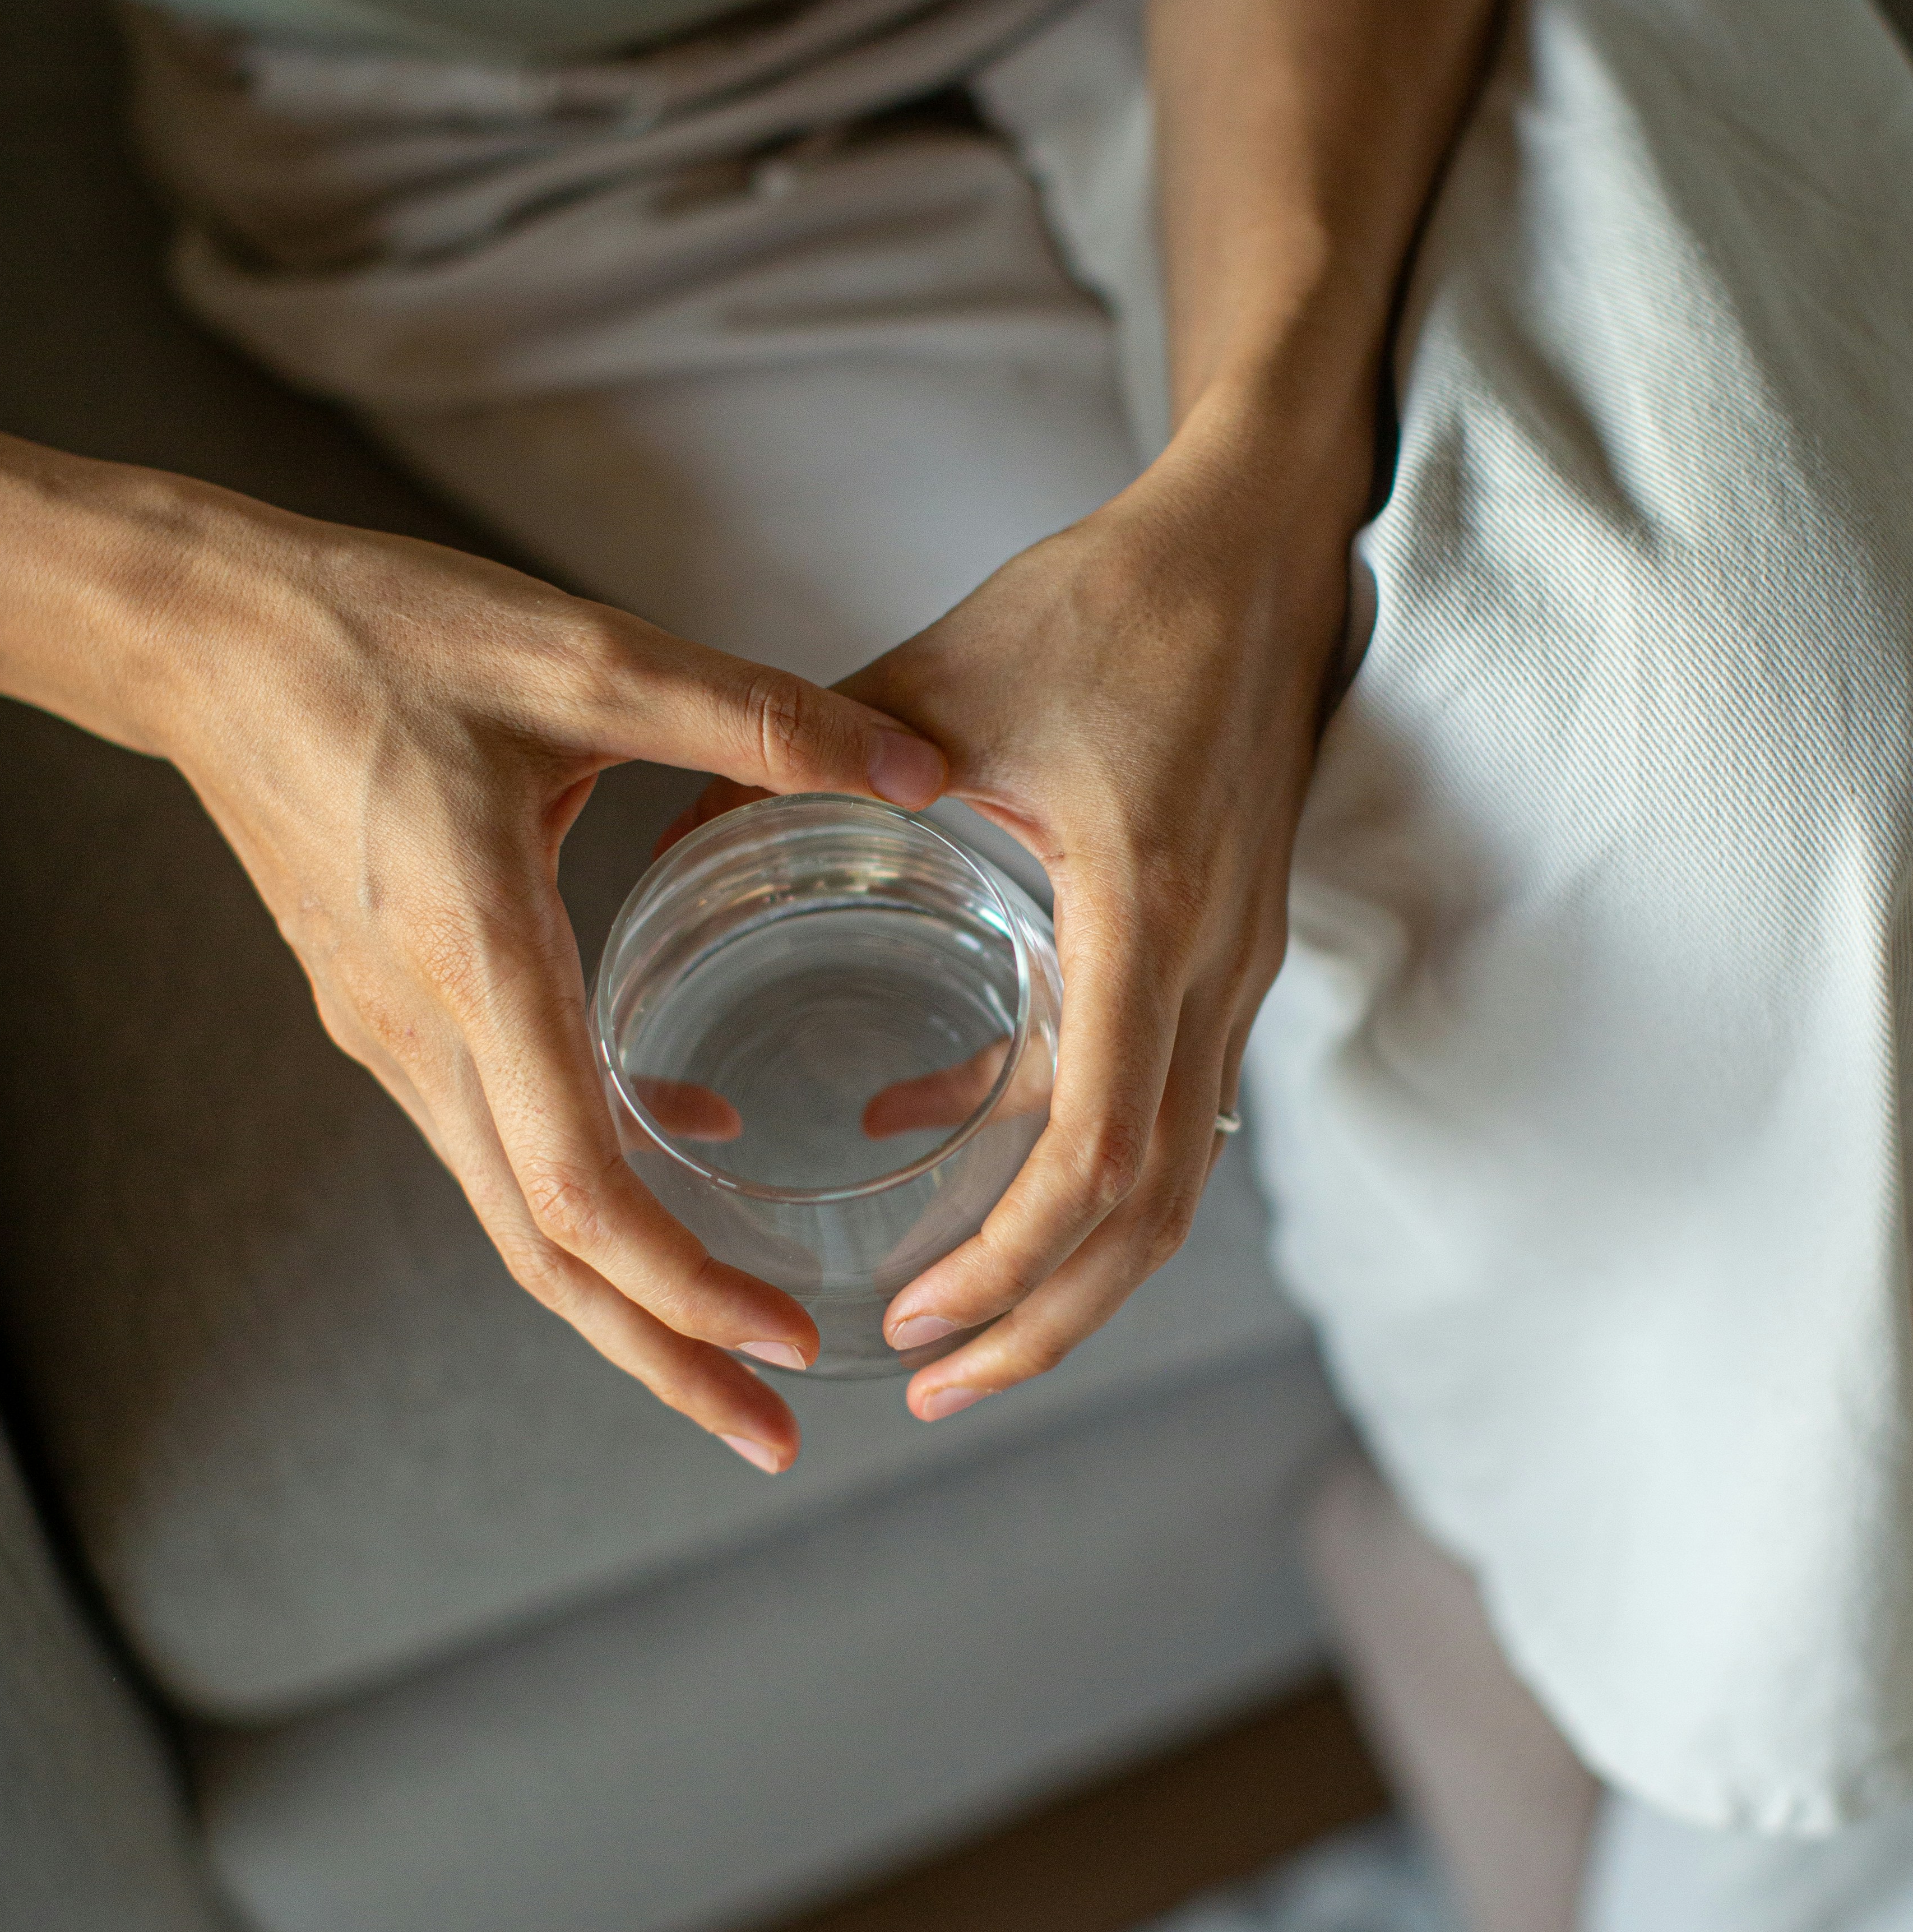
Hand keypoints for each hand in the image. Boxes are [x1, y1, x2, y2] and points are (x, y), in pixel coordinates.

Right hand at [0, 424, 944, 1472]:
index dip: (683, 1282)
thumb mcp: (582, 657)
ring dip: (624, 1294)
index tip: (786, 1339)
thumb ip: (754, 719)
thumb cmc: (376, 635)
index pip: (576, 1183)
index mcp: (473, 956)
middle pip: (542, 1249)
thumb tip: (920, 774)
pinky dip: (586, 1185)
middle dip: (661, 1355)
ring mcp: (391, 1032)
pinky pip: (495, 1138)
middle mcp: (421, 1028)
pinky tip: (687, 1146)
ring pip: (513, 1212)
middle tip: (773, 1436)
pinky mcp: (386, 1007)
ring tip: (735, 1348)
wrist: (202, 633)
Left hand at [677, 392, 1367, 1422]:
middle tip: (931, 1385)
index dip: (1014, 1260)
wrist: (1259, 546)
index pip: (1101, 1149)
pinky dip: (1072, 1158)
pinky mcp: (1228, 950)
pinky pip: (1161, 1097)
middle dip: (1048, 1319)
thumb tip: (671, 835)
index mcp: (1146, 912)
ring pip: (1178, 1177)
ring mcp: (1236, 966)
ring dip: (1075, 1272)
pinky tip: (945, 1144)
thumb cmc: (1110, 603)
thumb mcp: (942, 682)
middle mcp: (1212, 965)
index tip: (918, 1319)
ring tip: (960, 1332)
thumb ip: (806, 763)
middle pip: (1156, 1211)